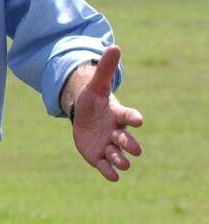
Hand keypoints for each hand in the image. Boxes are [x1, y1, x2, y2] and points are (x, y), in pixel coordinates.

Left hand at [71, 45, 142, 181]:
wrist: (85, 117)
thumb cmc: (92, 101)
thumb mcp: (95, 86)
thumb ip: (105, 70)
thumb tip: (114, 46)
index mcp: (118, 115)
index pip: (129, 116)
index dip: (133, 118)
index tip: (139, 120)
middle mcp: (116, 132)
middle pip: (126, 140)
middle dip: (129, 144)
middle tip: (130, 147)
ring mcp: (109, 146)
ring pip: (118, 156)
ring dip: (120, 160)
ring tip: (121, 163)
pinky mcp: (100, 158)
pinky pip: (107, 167)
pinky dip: (110, 172)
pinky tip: (112, 176)